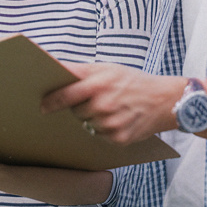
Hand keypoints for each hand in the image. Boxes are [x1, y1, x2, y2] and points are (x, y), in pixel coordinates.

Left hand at [40, 62, 183, 145]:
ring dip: (92, 119)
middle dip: (79, 106)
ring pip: (86, 125)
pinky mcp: (118, 139)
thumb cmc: (132, 81)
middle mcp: (103, 104)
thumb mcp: (106, 68)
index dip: (50, 101)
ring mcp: (111, 123)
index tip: (41, 105)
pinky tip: (117, 119)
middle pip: (75, 111)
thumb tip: (53, 67)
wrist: (165, 100)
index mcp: (97, 84)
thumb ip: (80, 70)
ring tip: (109, 108)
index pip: (64, 95)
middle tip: (94, 99)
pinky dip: (104, 130)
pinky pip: (100, 136)